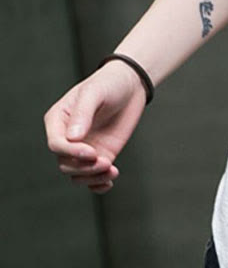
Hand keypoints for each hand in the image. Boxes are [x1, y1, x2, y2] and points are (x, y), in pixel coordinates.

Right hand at [43, 59, 147, 193]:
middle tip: (106, 162)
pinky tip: (108, 182)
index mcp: (58, 121)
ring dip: (93, 177)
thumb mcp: (94, 93)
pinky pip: (93, 176)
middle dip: (84, 167)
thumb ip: (82, 114)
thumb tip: (73, 138)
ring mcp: (84, 148)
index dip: (72, 152)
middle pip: (66, 163)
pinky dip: (98, 184)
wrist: (131, 85)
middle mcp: (67, 138)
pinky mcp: (101, 154)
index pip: (56, 145)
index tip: (92, 152)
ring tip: (112, 171)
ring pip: (78, 173)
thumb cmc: (108, 83)